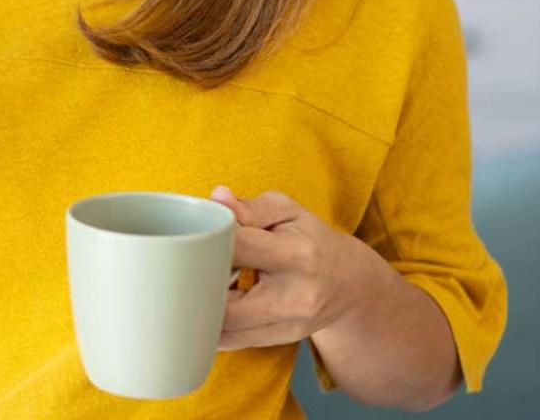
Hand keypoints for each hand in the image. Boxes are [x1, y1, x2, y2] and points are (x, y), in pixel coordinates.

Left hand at [210, 186, 366, 350]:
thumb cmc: (310, 239)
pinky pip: (232, 341)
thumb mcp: (287, 211)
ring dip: (203, 306)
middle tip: (192, 265)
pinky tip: (212, 302)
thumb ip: (249, 206)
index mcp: (296, 255)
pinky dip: (213, 323)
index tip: (200, 234)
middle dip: (199, 282)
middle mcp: (293, 297)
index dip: (210, 239)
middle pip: (225, 302)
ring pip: (225, 328)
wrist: (348, 284)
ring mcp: (287, 326)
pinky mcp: (279, 341)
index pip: (238, 247)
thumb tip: (217, 198)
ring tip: (202, 282)